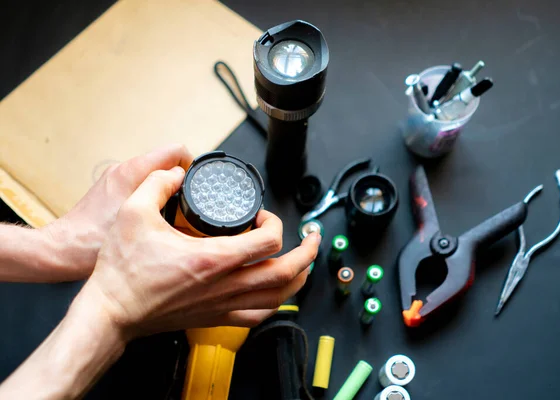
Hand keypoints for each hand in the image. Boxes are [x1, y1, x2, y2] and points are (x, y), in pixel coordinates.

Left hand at [42, 144, 192, 279]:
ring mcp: (116, 181)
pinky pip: (141, 188)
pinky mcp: (111, 193)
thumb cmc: (92, 240)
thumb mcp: (139, 216)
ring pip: (154, 178)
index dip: (192, 166)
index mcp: (133, 171)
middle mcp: (124, 170)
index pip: (176, 150)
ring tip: (173, 216)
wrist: (62, 252)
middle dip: (181, 182)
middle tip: (189, 205)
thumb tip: (182, 181)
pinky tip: (153, 222)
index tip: (198, 186)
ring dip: (167, 192)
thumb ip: (164, 193)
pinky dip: (152, 200)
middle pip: (166, 164)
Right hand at [82, 166, 319, 337]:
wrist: (112, 312)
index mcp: (213, 258)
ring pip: (278, 297)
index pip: (269, 240)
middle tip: (311, 238)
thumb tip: (175, 171)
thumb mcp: (133, 213)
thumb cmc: (123, 270)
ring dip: (298, 278)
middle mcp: (225, 284)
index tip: (263, 214)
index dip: (275, 222)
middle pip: (285, 272)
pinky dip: (275, 305)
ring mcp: (222, 304)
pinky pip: (257, 317)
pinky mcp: (214, 318)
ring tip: (304, 264)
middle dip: (307, 253)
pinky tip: (276, 296)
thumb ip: (156, 183)